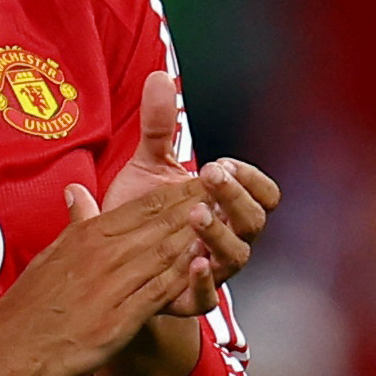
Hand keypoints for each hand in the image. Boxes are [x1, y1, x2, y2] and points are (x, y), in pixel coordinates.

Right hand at [0, 176, 215, 375]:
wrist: (6, 350)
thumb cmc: (29, 307)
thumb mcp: (52, 255)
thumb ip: (74, 224)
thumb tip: (76, 192)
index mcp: (87, 235)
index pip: (143, 206)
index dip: (179, 191)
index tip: (205, 180)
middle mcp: (102, 253)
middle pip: (160, 222)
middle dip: (198, 204)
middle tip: (229, 190)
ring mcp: (111, 285)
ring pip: (164, 251)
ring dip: (198, 234)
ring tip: (227, 218)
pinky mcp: (118, 318)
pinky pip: (159, 291)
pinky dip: (184, 275)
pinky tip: (206, 264)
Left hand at [91, 70, 281, 315]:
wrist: (112, 269)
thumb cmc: (142, 217)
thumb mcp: (148, 168)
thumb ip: (157, 128)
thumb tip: (159, 76)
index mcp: (228, 208)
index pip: (264, 194)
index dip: (251, 178)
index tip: (225, 162)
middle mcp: (228, 239)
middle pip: (255, 220)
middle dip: (236, 196)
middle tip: (210, 174)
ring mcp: (211, 270)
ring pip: (237, 256)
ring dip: (220, 233)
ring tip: (197, 214)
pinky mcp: (187, 299)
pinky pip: (207, 296)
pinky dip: (203, 281)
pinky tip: (191, 261)